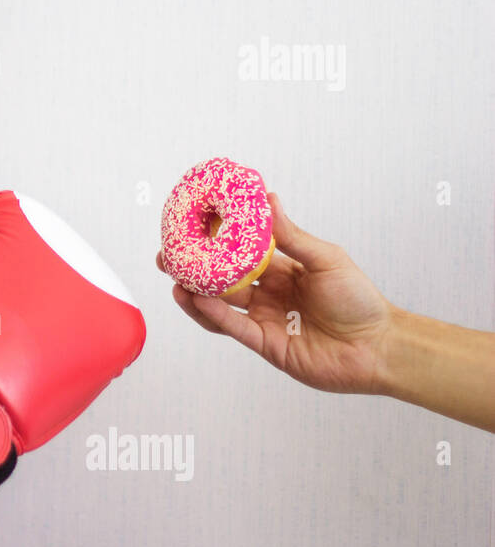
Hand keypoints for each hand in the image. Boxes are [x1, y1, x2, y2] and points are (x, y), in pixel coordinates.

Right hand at [157, 192, 396, 393]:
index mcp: (281, 271)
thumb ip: (292, 236)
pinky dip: (214, 314)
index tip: (192, 227)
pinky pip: (234, 328)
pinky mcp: (265, 345)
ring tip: (176, 280)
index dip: (215, 243)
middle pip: (221, 281)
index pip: (239, 254)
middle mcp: (267, 295)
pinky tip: (198, 299)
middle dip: (193, 270)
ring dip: (195, 293)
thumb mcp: (326, 259)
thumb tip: (269, 199)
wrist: (378, 346)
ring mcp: (263, 321)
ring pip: (220, 306)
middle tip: (168, 257)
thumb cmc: (359, 300)